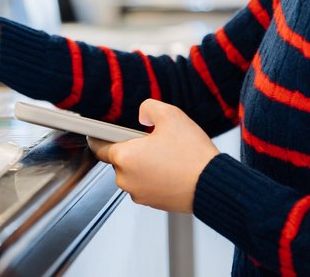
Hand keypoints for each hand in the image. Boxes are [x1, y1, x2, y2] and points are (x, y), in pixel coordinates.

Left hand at [87, 99, 216, 213]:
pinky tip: (171, 167)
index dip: (99, 135)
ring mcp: (139, 194)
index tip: (103, 129)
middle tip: (152, 139)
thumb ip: (148, 107)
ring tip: (166, 154)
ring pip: (133, 172)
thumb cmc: (192, 156)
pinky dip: (153, 176)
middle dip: (132, 147)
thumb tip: (141, 112)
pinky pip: (145, 184)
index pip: (98, 146)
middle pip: (118, 158)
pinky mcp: (152, 203)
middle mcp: (126, 179)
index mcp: (124, 157)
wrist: (212, 185)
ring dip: (143, 162)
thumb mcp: (170, 115)